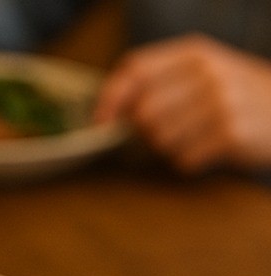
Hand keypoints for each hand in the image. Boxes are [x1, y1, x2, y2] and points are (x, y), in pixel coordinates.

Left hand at [94, 34, 270, 173]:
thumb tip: (109, 113)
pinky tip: (208, 151)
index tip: (99, 122)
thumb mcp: (204, 75)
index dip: (110, 97)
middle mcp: (208, 72)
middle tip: (168, 134)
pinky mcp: (231, 133)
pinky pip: (184, 159)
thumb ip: (160, 83)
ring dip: (169, 149)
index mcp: (194, 53)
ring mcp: (221, 101)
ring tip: (194, 139)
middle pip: (143, 112)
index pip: (136, 68)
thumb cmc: (236, 97)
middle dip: (146, 133)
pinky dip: (189, 162)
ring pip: (160, 140)